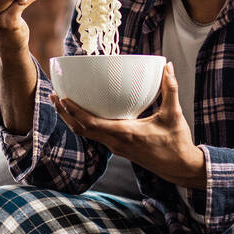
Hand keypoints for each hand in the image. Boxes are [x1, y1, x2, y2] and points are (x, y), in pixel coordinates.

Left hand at [52, 61, 205, 186]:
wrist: (179, 167)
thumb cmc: (176, 142)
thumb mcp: (174, 114)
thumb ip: (170, 89)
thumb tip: (167, 67)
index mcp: (125, 133)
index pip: (91, 124)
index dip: (74, 112)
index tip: (63, 98)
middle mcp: (116, 142)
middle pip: (81, 129)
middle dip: (65, 113)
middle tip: (54, 96)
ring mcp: (116, 147)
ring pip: (86, 134)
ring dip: (72, 120)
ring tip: (62, 104)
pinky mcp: (119, 148)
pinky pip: (94, 136)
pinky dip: (84, 124)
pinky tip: (83, 114)